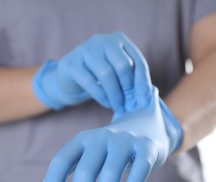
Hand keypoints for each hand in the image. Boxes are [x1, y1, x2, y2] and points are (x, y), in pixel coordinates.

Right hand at [32, 32, 152, 112]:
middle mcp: (102, 41)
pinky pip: (89, 81)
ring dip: (115, 94)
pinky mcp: (72, 63)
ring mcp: (85, 50)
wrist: (69, 75)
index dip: (143, 82)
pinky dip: (100, 95)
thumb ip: (131, 78)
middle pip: (123, 66)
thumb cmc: (98, 74)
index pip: (137, 61)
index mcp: (119, 40)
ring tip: (118, 106)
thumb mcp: (116, 71)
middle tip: (129, 105)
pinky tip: (106, 103)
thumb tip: (147, 96)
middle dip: (128, 89)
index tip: (145, 101)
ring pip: (106, 74)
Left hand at [41, 87, 182, 181]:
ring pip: (111, 173)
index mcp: (84, 139)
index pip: (62, 160)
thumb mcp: (89, 150)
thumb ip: (70, 164)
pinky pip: (141, 168)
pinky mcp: (147, 148)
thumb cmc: (112, 147)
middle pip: (86, 171)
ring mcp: (126, 141)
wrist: (148, 127)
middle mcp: (103, 137)